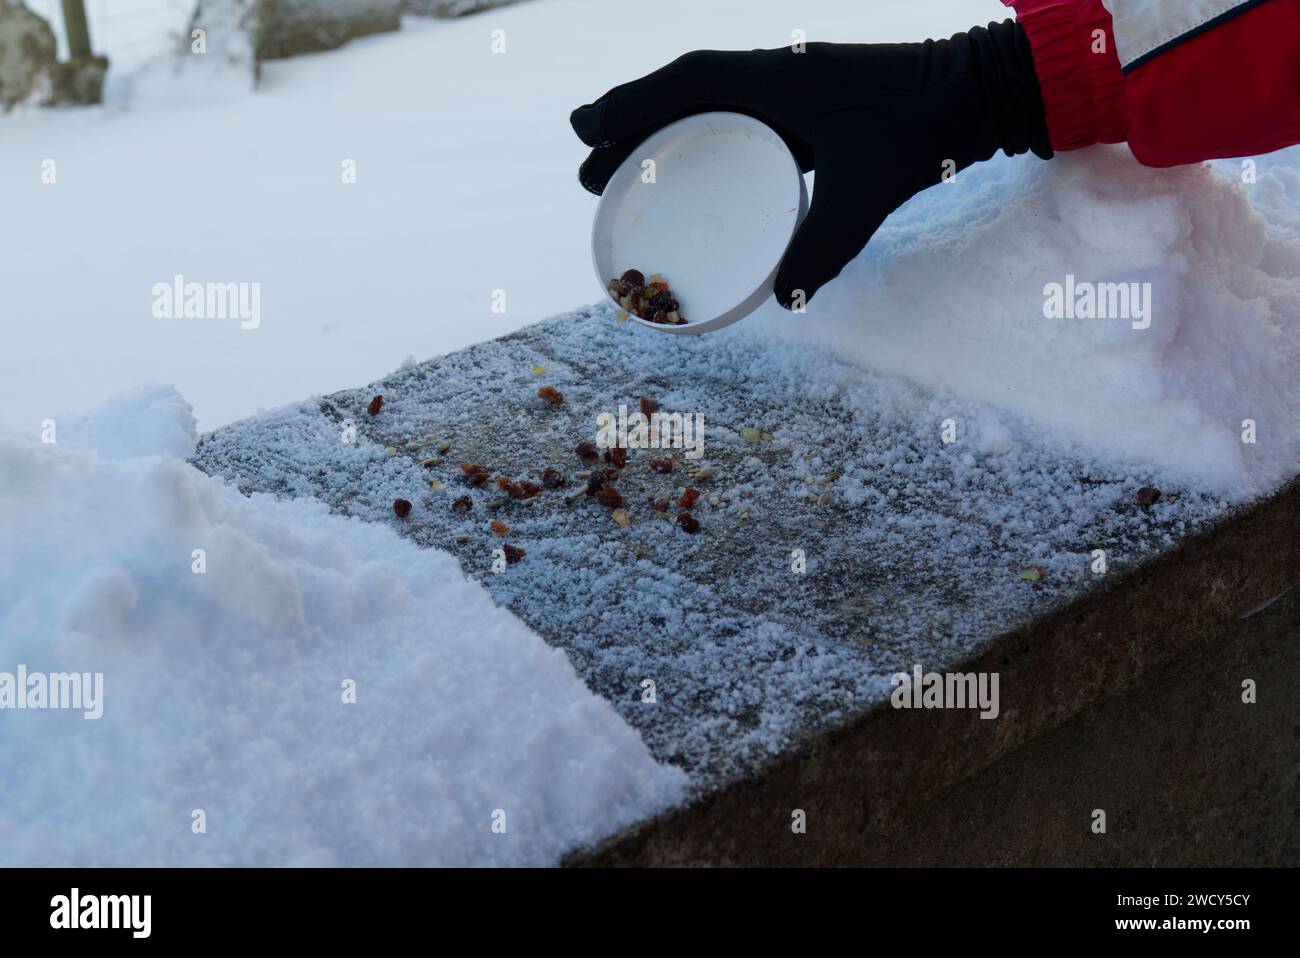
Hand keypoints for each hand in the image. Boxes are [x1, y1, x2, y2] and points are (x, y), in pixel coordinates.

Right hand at [571, 21, 1051, 308]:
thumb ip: (823, 247)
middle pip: (680, 93)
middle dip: (628, 128)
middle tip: (589, 176)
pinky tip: (691, 167)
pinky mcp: (804, 99)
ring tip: (620, 172)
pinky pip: (733, 112)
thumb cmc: (919, 134)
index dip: (629, 104)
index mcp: (776, 78)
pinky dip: (699, 135)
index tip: (584, 130)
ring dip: (658, 131)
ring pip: (704, 101)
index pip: (686, 81)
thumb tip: (782, 300)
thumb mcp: (866, 196)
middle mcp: (773, 72)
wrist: (973, 94)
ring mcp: (787, 83)